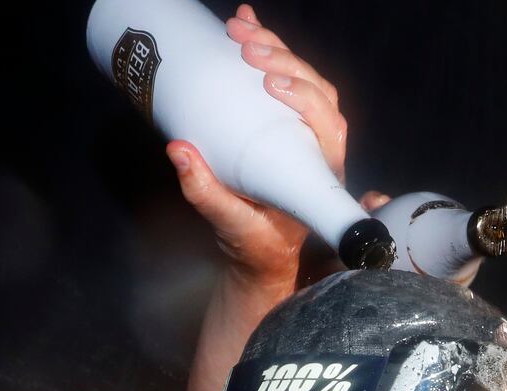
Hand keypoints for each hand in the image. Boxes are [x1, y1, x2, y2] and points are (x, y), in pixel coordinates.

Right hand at [165, 5, 347, 283]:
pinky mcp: (282, 121)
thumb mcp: (230, 224)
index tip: (271, 84)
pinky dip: (264, 48)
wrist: (260, 250)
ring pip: (302, 78)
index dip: (307, 97)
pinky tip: (242, 23)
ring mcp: (302, 131)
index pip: (329, 125)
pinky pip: (281, 79)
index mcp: (320, 172)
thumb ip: (205, 192)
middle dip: (284, 60)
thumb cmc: (256, 242)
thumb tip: (178, 150)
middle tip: (246, 46)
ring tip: (239, 27)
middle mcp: (318, 147)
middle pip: (316, 90)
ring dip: (274, 47)